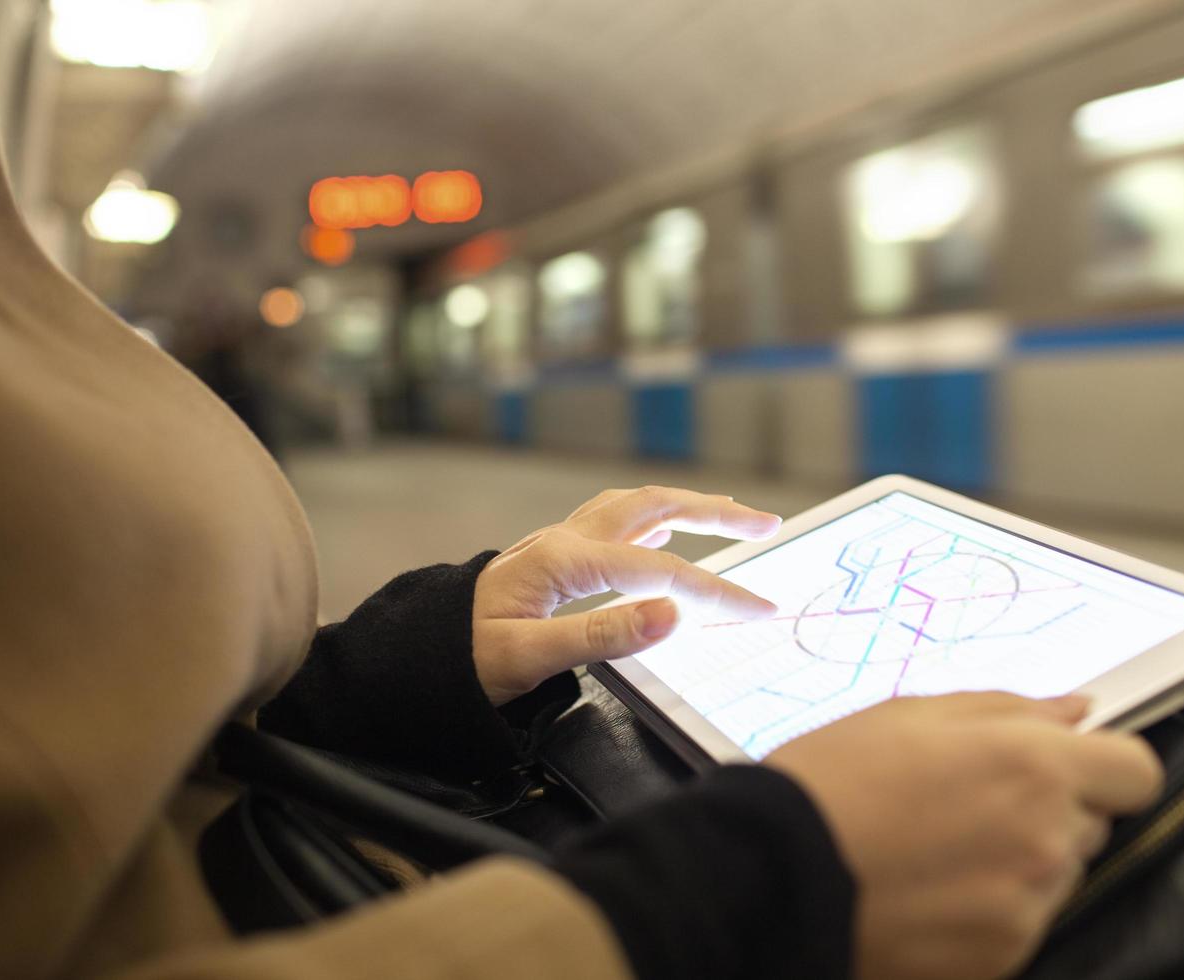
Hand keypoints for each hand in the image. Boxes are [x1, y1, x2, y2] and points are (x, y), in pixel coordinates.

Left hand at [472, 486, 781, 704]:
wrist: (417, 650)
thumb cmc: (464, 659)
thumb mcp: (529, 658)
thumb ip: (603, 636)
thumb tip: (672, 614)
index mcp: (565, 562)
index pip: (661, 572)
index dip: (716, 590)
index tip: (760, 607)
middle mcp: (566, 539)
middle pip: (655, 507)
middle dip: (716, 513)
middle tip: (767, 523)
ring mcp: (559, 541)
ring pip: (636, 505)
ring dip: (688, 504)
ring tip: (732, 514)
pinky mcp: (555, 553)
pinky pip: (616, 520)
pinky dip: (654, 516)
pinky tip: (668, 527)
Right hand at [766, 692, 1162, 979]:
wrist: (772, 874)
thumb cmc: (832, 780)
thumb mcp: (910, 714)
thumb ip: (1007, 709)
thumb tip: (1076, 710)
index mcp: (1033, 765)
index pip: (1136, 771)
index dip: (1104, 764)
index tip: (1065, 765)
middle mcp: (1048, 839)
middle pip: (1092, 823)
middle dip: (1049, 809)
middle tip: (968, 803)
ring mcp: (1029, 906)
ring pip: (1059, 874)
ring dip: (1020, 860)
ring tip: (938, 849)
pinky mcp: (1002, 957)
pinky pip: (1024, 922)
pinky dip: (991, 908)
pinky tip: (930, 889)